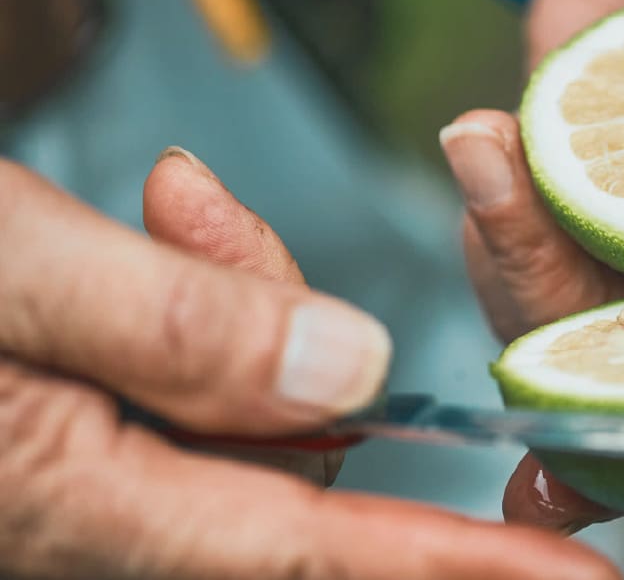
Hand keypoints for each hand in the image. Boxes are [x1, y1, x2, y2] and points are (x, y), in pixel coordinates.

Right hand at [0, 152, 619, 578]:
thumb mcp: (0, 270)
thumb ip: (173, 328)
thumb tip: (351, 376)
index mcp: (80, 500)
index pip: (319, 555)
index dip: (455, 570)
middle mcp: (98, 507)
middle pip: (287, 455)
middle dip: (286, 335)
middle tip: (195, 217)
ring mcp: (91, 473)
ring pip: (246, 405)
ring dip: (233, 296)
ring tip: (162, 203)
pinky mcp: (86, 425)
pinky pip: (192, 378)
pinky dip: (196, 298)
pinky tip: (155, 223)